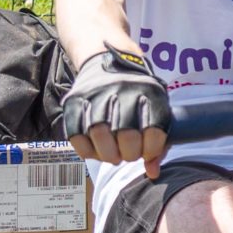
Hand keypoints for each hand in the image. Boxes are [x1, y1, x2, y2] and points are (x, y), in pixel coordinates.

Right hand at [58, 48, 170, 178]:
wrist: (105, 59)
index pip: (154, 130)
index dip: (150, 150)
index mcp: (150, 91)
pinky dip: (86, 150)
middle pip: (125, 134)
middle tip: (127, 155)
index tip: (146, 153)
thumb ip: (158, 141)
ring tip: (112, 155)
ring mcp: (96, 93)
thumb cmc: (137, 93)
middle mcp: (123, 89)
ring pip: (98, 134)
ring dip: (106, 154)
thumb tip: (153, 172)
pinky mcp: (74, 100)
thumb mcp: (155, 107)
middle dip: (128, 154)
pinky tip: (95, 150)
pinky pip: (75, 134)